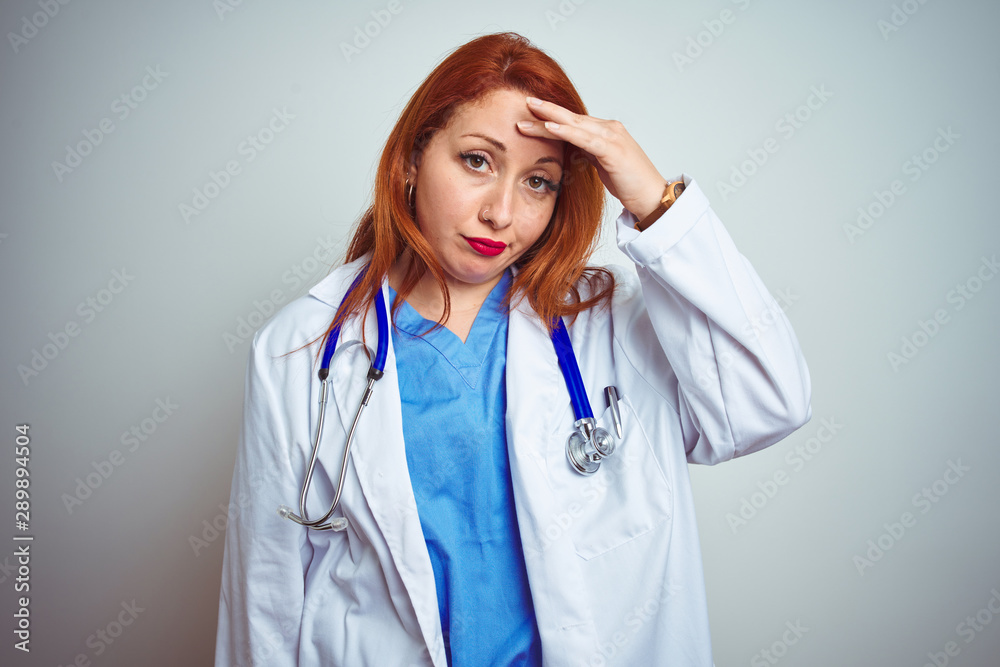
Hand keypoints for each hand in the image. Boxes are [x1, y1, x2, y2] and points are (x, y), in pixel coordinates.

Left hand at [517, 96, 666, 220]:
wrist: (652, 197)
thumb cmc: (630, 184)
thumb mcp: (604, 165)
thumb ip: (590, 153)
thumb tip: (572, 149)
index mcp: (606, 132)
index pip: (574, 121)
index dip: (553, 116)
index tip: (532, 113)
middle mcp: (609, 129)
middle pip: (572, 117)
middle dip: (547, 110)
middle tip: (525, 101)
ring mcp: (612, 137)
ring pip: (574, 124)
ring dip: (550, 117)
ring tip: (530, 109)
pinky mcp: (612, 150)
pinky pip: (584, 138)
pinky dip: (566, 131)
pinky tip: (550, 127)